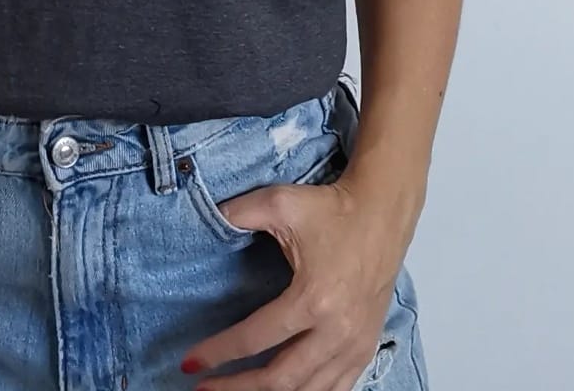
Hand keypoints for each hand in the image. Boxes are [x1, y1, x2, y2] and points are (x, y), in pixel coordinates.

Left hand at [180, 178, 409, 390]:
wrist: (382, 212)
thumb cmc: (332, 209)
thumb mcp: (279, 203)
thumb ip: (238, 214)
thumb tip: (209, 221)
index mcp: (314, 299)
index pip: (256, 338)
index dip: (219, 352)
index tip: (191, 361)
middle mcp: (337, 331)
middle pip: (281, 379)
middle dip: (238, 387)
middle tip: (204, 388)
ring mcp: (355, 344)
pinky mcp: (366, 346)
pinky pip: (337, 388)